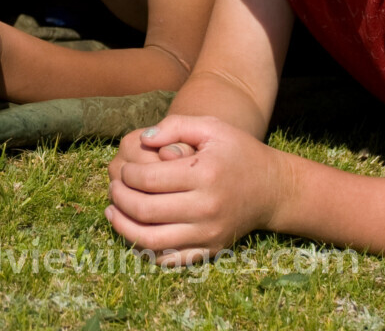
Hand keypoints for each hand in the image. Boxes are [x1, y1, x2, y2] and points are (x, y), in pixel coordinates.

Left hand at [106, 115, 281, 265]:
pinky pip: (170, 258)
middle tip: (113, 188)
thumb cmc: (239, 153)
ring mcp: (208, 233)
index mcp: (204, 174)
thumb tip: (143, 139)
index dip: (126, 174)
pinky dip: (145, 250)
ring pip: (151, 241)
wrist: (273, 189)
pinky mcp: (210, 250)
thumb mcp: (212, 127)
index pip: (148, 179)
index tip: (123, 168)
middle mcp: (206, 207)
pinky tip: (133, 232)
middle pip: (145, 210)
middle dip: (119, 198)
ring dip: (123, 228)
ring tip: (112, 212)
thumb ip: (176, 125)